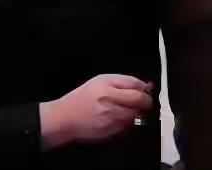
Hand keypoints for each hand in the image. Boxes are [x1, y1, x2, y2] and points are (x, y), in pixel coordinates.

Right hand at [39, 74, 153, 149]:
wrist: (65, 118)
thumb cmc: (81, 98)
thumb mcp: (101, 80)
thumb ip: (124, 81)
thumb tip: (144, 85)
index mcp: (107, 87)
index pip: (136, 87)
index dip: (144, 88)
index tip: (146, 89)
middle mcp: (109, 103)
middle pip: (139, 102)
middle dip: (145, 101)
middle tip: (143, 100)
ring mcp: (110, 119)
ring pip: (135, 115)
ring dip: (136, 112)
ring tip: (125, 108)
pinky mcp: (110, 132)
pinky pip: (127, 126)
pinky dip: (127, 122)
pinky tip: (117, 117)